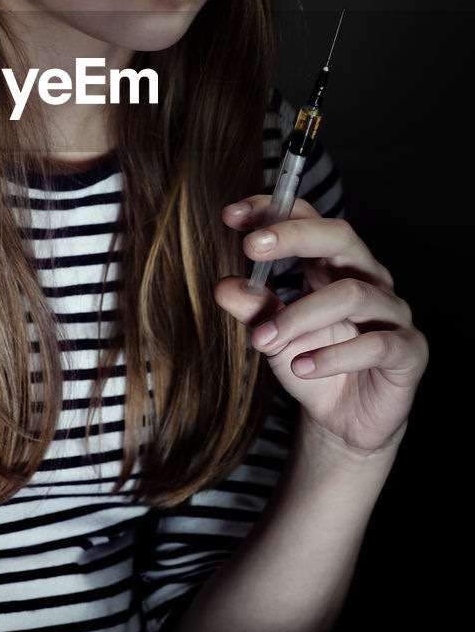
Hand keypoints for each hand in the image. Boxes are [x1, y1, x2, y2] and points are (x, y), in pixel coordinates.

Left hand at [215, 197, 427, 455]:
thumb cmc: (311, 363)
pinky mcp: (409, 351)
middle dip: (295, 236)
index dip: (274, 210)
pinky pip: (376, 344)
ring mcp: (392, 312)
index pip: (309, 220)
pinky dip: (333, 356)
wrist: (342, 420)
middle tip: (251, 248)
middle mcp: (367, 278)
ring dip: (300, 316)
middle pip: (340, 237)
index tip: (231, 216)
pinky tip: (301, 368)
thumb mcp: (273, 336)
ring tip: (263, 340)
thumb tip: (223, 285)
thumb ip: (253, 308)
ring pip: (352, 294)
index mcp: (333, 265)